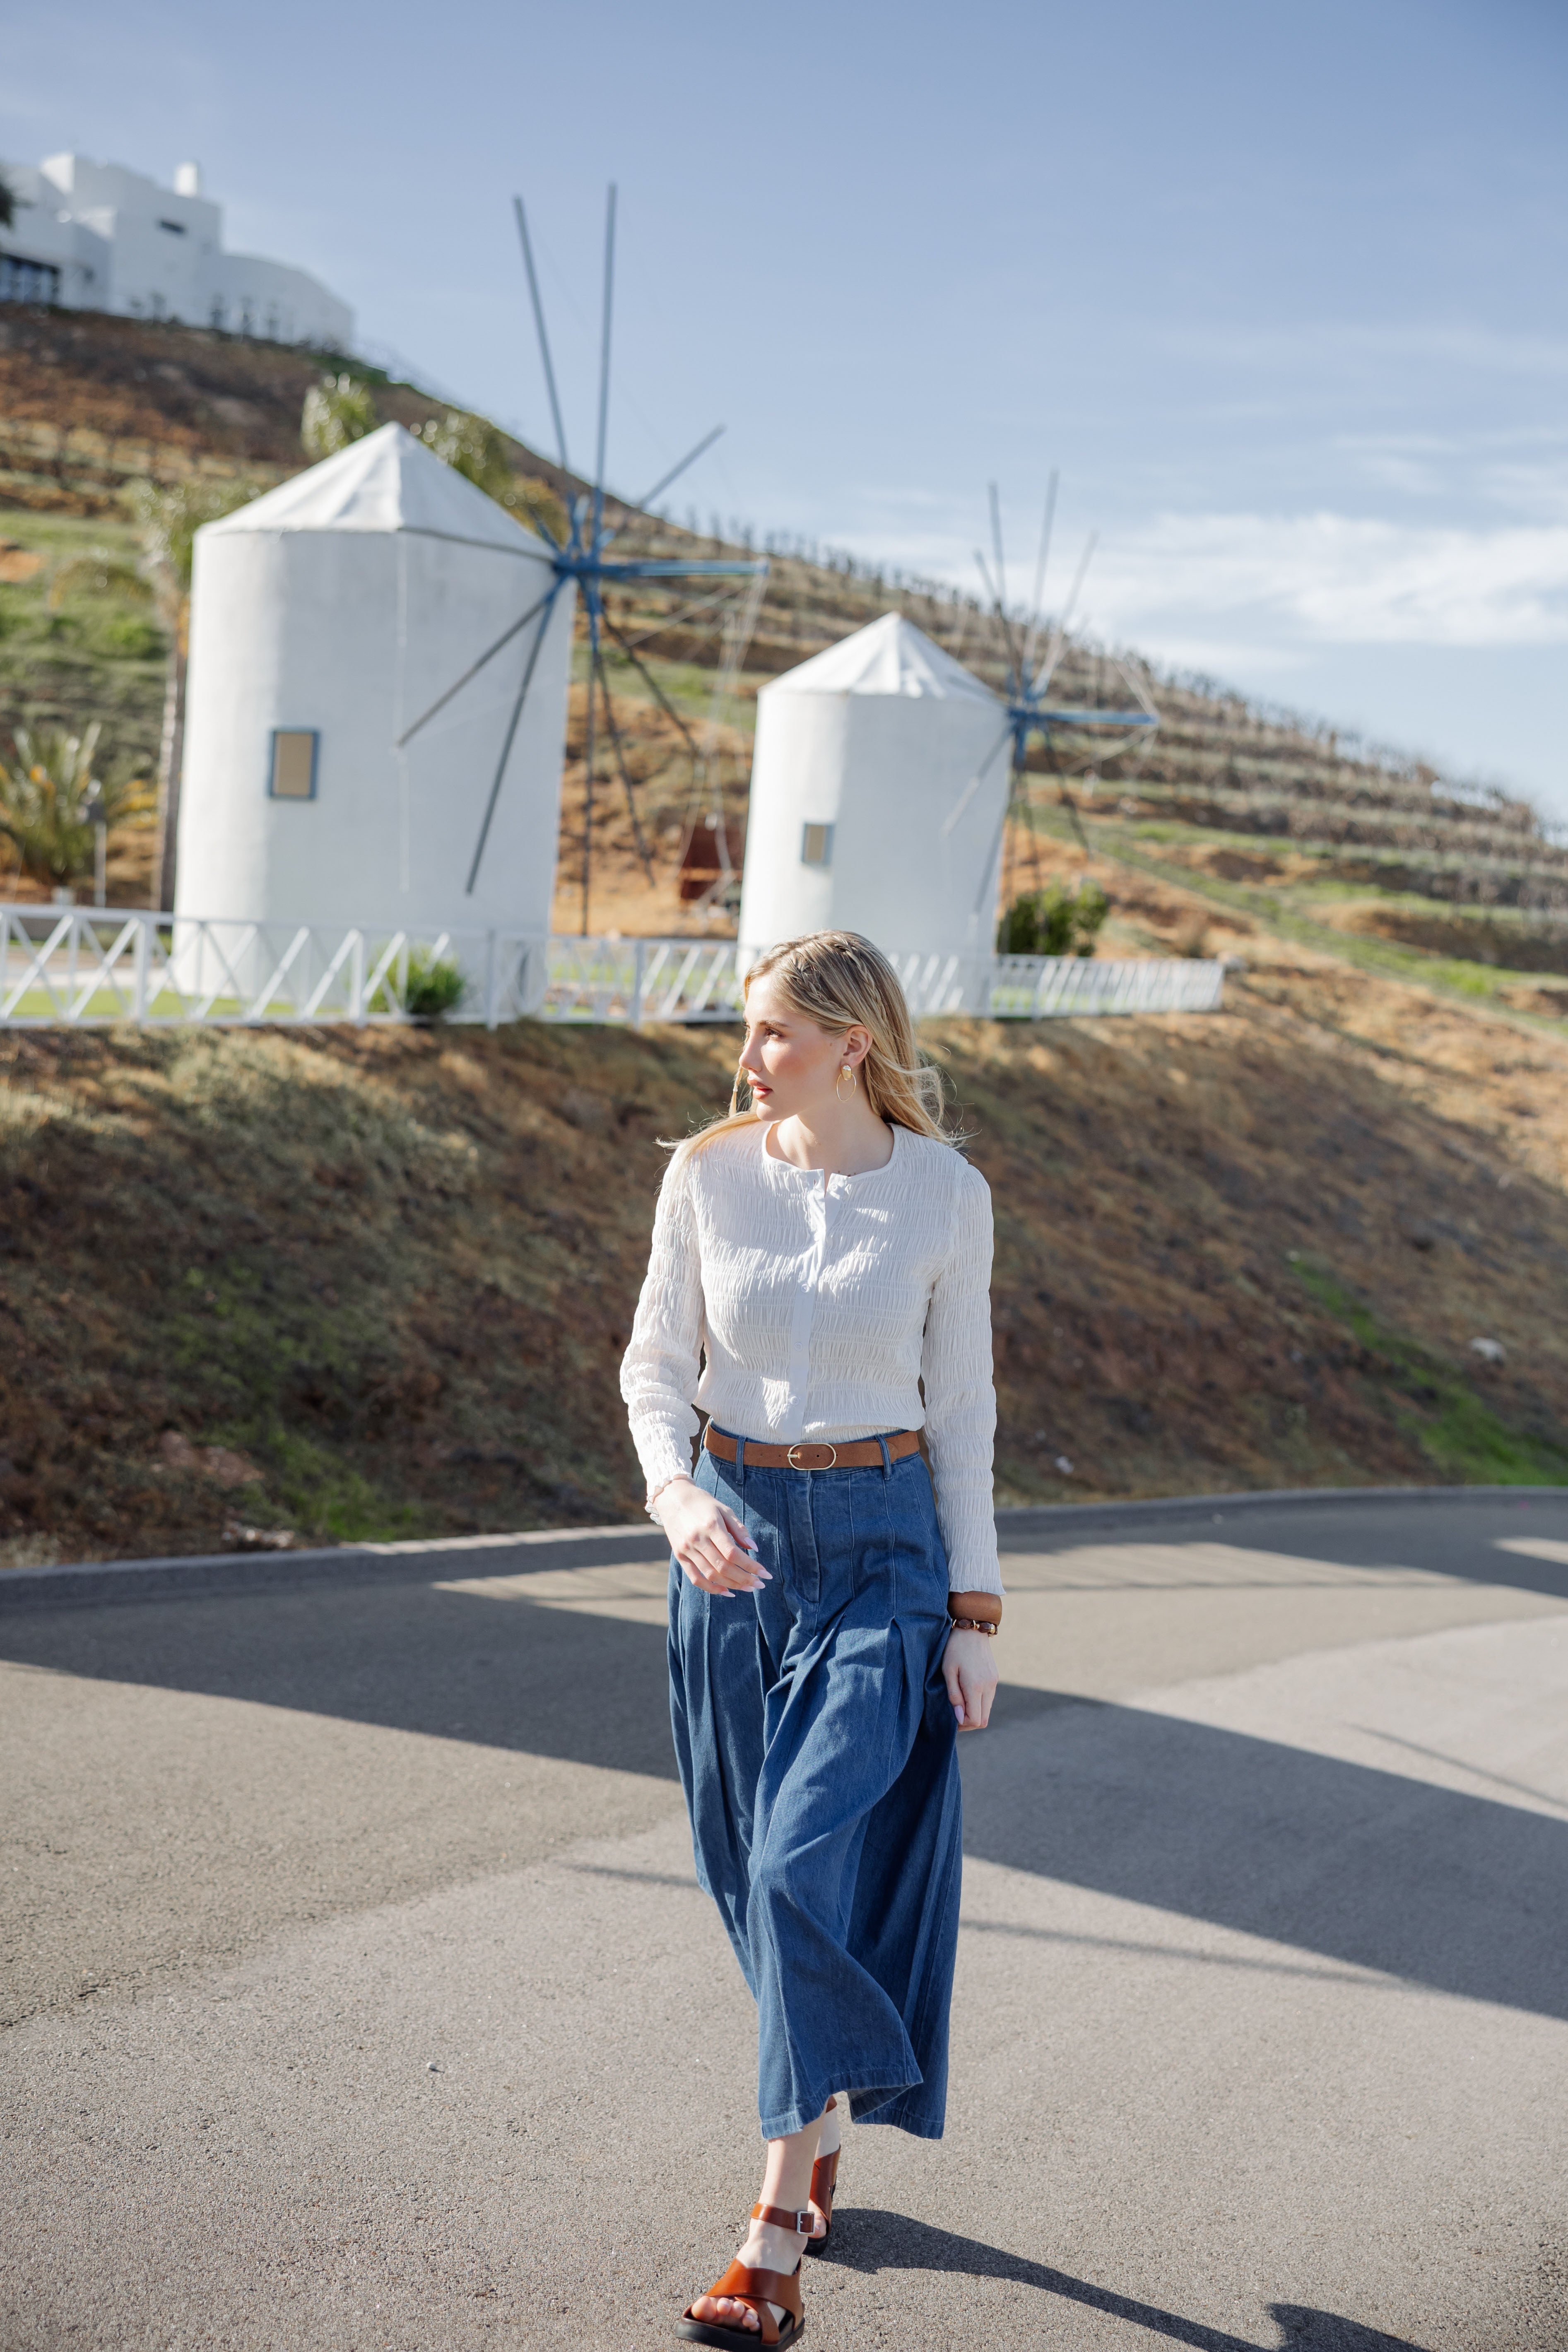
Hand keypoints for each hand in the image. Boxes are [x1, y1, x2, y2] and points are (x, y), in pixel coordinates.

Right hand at [656, 1477, 767, 1598]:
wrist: (673, 1499)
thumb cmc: (703, 1504)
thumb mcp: (724, 1510)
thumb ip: (739, 1529)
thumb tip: (754, 1548)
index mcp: (711, 1526)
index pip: (733, 1553)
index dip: (751, 1566)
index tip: (765, 1574)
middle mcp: (698, 1539)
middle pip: (723, 1567)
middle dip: (744, 1579)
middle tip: (759, 1585)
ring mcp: (687, 1549)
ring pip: (711, 1575)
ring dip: (732, 1585)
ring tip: (748, 1588)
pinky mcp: (680, 1556)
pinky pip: (695, 1578)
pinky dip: (711, 1588)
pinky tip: (726, 1591)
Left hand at [943, 1627, 997, 1729]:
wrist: (972, 1629)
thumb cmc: (955, 1648)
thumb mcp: (948, 1671)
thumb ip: (954, 1695)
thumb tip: (959, 1717)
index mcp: (975, 1686)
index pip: (975, 1720)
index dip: (963, 1724)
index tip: (952, 1718)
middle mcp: (988, 1687)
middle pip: (984, 1719)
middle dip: (969, 1722)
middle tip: (955, 1715)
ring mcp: (994, 1683)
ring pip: (987, 1711)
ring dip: (975, 1713)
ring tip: (960, 1703)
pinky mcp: (995, 1678)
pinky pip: (989, 1700)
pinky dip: (979, 1703)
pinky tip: (968, 1694)